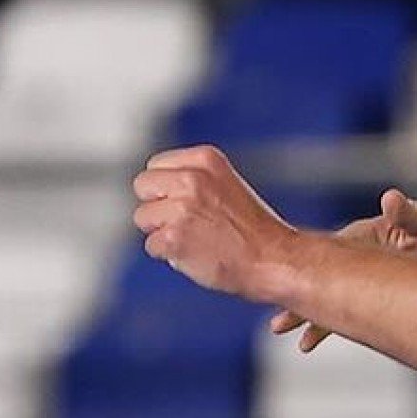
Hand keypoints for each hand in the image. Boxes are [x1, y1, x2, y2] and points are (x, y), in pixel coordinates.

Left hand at [133, 145, 299, 304]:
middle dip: (158, 204)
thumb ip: (193, 179)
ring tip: (194, 236)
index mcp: (207, 159)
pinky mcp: (174, 236)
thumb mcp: (226, 184)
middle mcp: (192, 178)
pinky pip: (151, 246)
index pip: (156, 164)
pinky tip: (195, 252)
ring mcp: (182, 207)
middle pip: (143, 185)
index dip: (167, 187)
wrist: (273, 258)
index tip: (186, 200)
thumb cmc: (254, 230)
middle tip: (186, 219)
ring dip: (162, 231)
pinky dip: (169, 254)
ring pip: (143, 217)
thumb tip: (157, 190)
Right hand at [269, 189, 416, 351]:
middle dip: (294, 294)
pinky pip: (336, 313)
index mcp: (358, 236)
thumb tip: (392, 198)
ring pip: (320, 298)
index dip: (306, 261)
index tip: (285, 272)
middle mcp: (349, 258)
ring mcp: (353, 280)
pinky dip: (321, 327)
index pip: (326, 250)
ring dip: (300, 314)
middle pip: (314, 277)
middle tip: (273, 312)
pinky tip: (304, 344)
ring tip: (278, 327)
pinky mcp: (362, 297)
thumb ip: (407, 212)